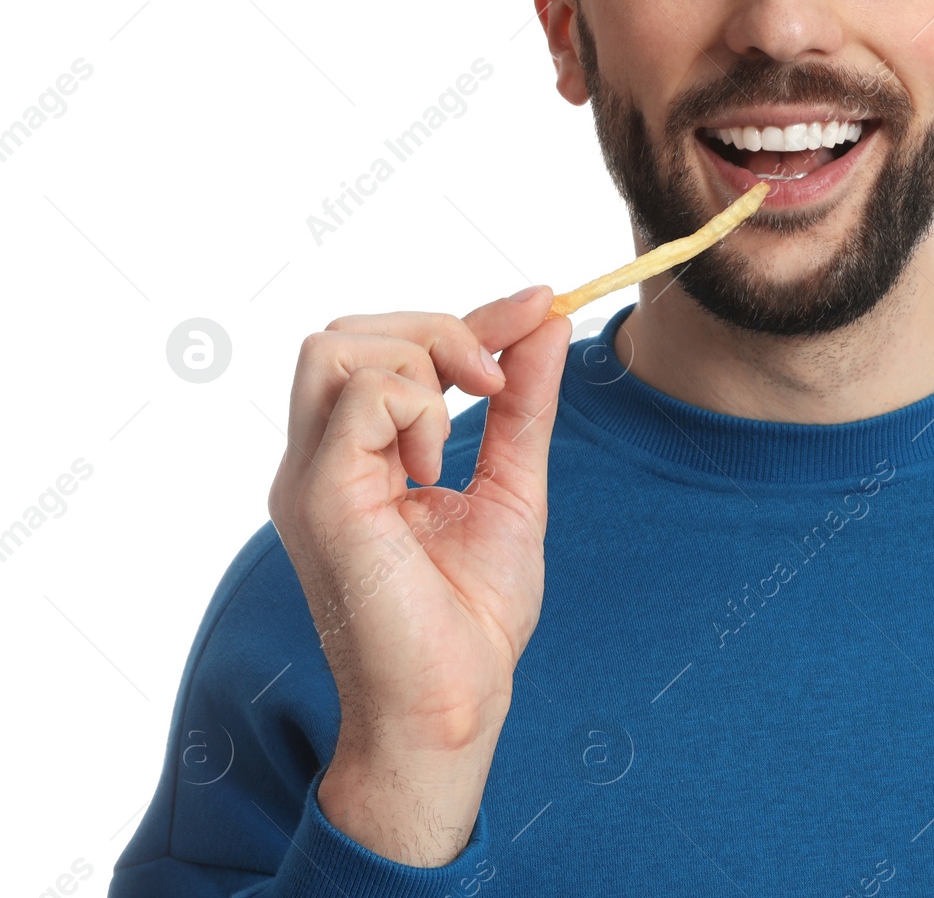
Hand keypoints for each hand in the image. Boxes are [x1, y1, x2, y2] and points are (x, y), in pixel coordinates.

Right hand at [266, 285, 571, 865]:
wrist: (452, 705)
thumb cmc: (472, 616)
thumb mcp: (513, 485)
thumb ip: (523, 404)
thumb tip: (548, 324)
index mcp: (354, 458)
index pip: (388, 346)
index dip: (470, 316)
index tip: (543, 303)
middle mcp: (319, 460)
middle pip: (345, 331)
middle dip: (437, 329)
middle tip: (494, 383)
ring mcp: (311, 476)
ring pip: (334, 346)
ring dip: (422, 362)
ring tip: (456, 432)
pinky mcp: (319, 496)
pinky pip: (361, 395)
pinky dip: (415, 407)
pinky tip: (432, 469)